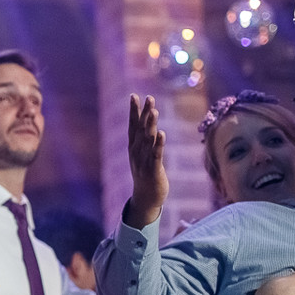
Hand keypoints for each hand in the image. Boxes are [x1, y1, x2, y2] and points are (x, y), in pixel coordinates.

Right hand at [124, 94, 167, 228]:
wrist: (146, 199)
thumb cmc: (147, 175)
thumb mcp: (143, 155)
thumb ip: (145, 140)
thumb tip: (148, 123)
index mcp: (134, 147)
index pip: (133, 126)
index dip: (134, 111)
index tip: (134, 96)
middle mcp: (136, 152)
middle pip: (141, 129)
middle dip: (144, 113)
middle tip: (149, 98)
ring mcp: (143, 161)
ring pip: (148, 140)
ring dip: (150, 125)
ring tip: (154, 111)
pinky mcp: (153, 170)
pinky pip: (156, 155)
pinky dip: (158, 144)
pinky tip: (161, 133)